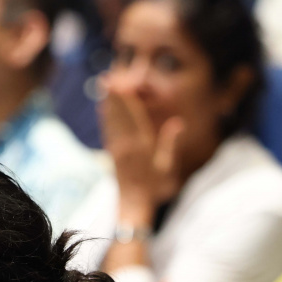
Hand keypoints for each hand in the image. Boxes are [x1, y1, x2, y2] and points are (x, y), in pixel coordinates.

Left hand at [98, 71, 182, 222]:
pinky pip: (108, 131)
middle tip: (106, 77)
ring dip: (106, 102)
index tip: (121, 84)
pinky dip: (105, 117)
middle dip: (113, 96)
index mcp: (142, 145)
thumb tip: (178, 123)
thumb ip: (170, 143)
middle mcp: (126, 145)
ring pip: (111, 121)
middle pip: (119, 115)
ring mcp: (117, 149)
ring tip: (102, 85)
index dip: (126, 100)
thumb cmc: (155, 186)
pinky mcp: (112, 154)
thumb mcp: (167, 165)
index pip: (133, 117)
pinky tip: (102, 107)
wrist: (134, 203)